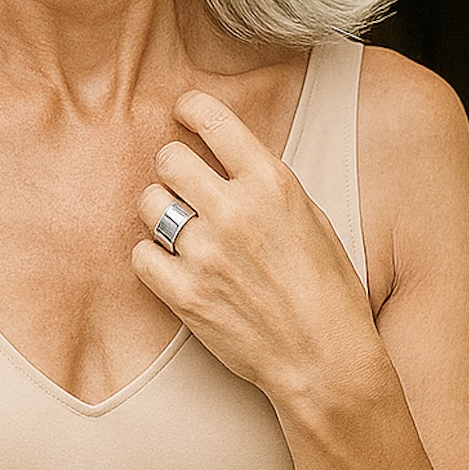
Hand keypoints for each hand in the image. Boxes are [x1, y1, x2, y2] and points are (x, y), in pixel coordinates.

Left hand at [132, 89, 379, 404]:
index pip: (213, 119)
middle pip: (169, 157)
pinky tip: (174, 265)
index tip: (182, 110)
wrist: (325, 362)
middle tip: (183, 184)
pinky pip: (140, 255)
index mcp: (272, 183)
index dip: (190, 108)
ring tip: (181, 229)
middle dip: (173, 167)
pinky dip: (152, 258)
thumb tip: (223, 154)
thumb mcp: (310, 216)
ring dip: (160, 211)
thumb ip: (264, 183)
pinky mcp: (185, 294)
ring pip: (148, 201)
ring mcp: (207, 253)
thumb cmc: (328, 289)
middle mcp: (235, 210)